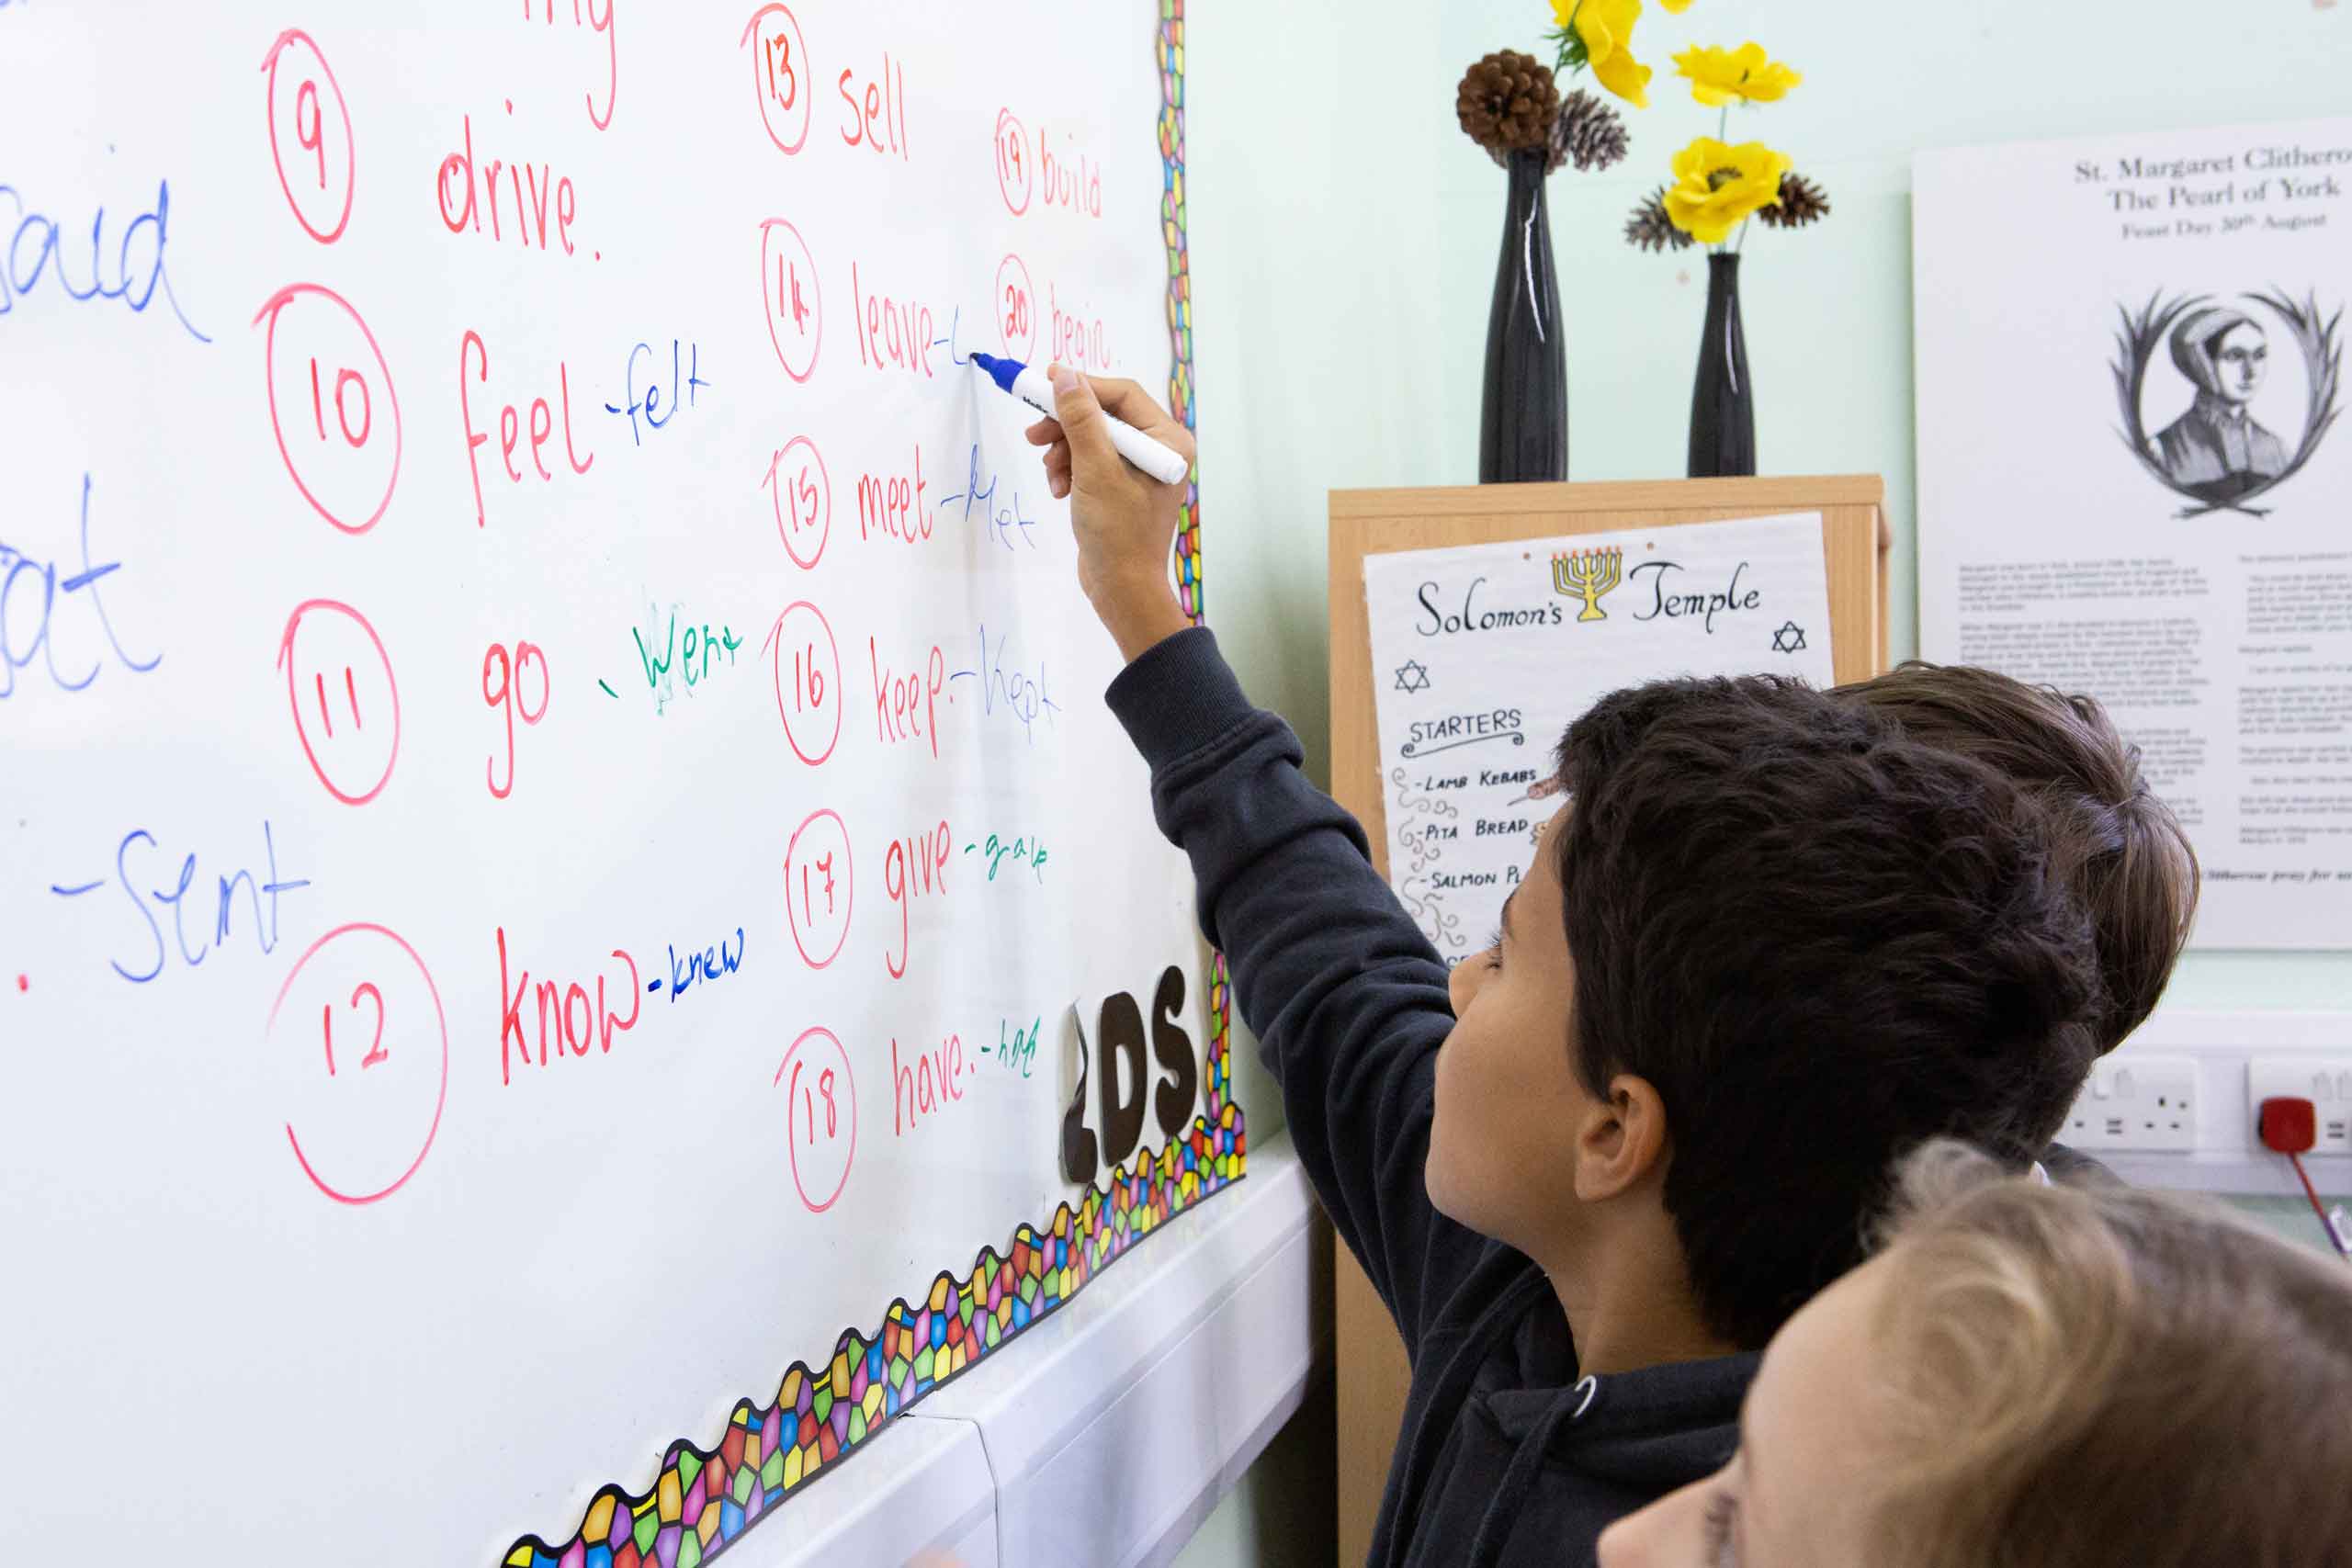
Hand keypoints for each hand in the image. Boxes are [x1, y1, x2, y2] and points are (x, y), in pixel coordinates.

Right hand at [1025, 366, 1196, 661]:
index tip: (1045, 383)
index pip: (1121, 394)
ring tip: (1052, 475)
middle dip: (1067, 425)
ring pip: (1091, 438)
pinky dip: (1070, 469)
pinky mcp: (1121, 486)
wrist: (1121, 589)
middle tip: (1034, 433)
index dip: (1082, 386)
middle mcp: (1159, 449)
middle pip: (1103, 414)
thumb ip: (1080, 419)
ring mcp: (1140, 468)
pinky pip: (1090, 461)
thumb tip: (1065, 376)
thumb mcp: (1095, 469)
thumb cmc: (1117, 532)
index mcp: (1168, 440)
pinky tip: (1059, 489)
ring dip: (1064, 451)